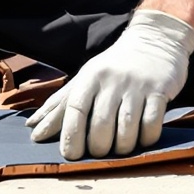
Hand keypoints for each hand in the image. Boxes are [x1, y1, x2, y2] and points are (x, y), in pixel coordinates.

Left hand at [27, 9, 193, 160]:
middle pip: (101, 124)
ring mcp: (137, 86)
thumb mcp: (85, 79)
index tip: (70, 154)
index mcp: (89, 77)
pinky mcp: (160, 91)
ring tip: (120, 149)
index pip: (75, 109)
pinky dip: (146, 139)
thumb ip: (59, 105)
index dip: (71, 135)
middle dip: (98, 147)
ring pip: (127, 128)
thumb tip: (32, 129)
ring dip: (122, 147)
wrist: (154, 39)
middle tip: (99, 153)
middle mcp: (112, 81)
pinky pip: (152, 123)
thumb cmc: (113, 67)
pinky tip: (142, 140)